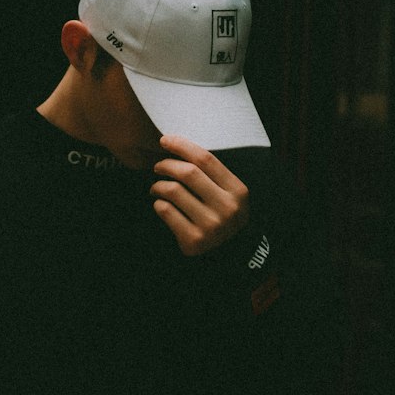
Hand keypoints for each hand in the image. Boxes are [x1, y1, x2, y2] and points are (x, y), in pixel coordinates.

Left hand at [150, 135, 249, 256]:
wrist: (230, 253)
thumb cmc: (222, 214)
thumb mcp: (228, 193)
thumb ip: (211, 173)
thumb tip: (177, 145)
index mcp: (237, 191)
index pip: (206, 159)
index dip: (182, 145)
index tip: (165, 140)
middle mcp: (226, 208)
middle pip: (188, 173)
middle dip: (166, 164)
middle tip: (158, 166)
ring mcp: (210, 226)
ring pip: (173, 191)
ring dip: (158, 185)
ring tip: (157, 188)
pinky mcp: (194, 240)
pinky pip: (166, 211)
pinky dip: (158, 204)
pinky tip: (161, 204)